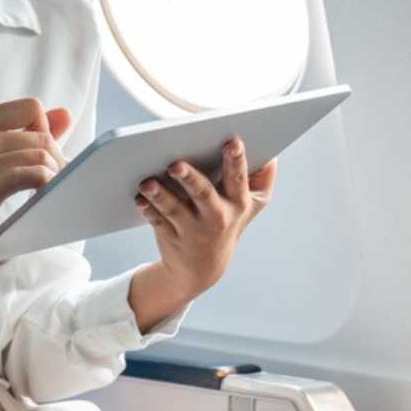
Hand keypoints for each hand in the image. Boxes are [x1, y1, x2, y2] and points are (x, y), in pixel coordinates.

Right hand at [0, 98, 70, 264]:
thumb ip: (28, 132)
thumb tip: (64, 115)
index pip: (32, 108)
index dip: (45, 129)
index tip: (40, 152)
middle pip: (41, 135)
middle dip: (56, 158)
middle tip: (51, 178)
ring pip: (40, 156)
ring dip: (53, 174)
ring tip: (46, 188)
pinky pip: (30, 176)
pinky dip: (44, 183)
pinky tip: (39, 194)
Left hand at [134, 136, 277, 299]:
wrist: (204, 268)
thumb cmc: (229, 221)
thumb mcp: (252, 205)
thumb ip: (263, 177)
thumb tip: (271, 151)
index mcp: (238, 203)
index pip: (237, 178)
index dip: (236, 160)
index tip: (231, 142)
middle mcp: (216, 216)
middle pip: (203, 193)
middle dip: (190, 177)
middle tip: (175, 164)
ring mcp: (192, 228)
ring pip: (175, 209)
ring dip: (160, 195)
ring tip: (147, 183)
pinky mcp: (171, 236)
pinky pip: (157, 221)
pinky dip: (147, 210)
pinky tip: (139, 199)